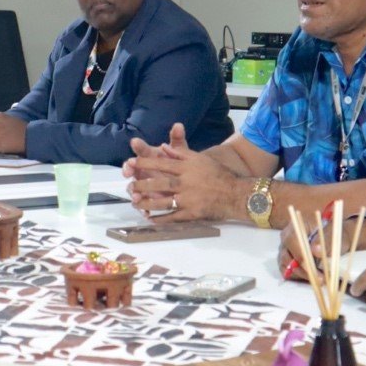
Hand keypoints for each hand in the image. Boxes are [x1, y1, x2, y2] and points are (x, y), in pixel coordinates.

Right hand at [120, 127, 181, 211]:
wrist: (188, 180)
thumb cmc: (181, 163)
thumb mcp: (181, 151)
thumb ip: (178, 139)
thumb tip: (178, 125)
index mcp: (150, 157)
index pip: (141, 150)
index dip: (137, 147)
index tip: (135, 142)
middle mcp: (144, 171)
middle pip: (132, 170)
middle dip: (128, 170)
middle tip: (128, 172)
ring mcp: (145, 186)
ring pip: (135, 189)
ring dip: (134, 192)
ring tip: (136, 196)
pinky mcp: (149, 199)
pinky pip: (144, 205)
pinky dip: (144, 209)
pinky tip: (145, 213)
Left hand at [123, 123, 237, 221]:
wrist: (236, 193)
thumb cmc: (219, 174)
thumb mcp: (200, 159)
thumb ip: (180, 153)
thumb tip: (163, 147)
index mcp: (187, 168)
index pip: (162, 164)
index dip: (145, 164)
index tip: (131, 163)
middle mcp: (186, 183)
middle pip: (160, 183)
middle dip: (142, 184)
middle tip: (128, 186)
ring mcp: (189, 199)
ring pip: (164, 201)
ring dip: (147, 203)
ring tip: (135, 203)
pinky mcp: (192, 213)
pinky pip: (173, 217)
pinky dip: (161, 219)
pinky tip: (150, 218)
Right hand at [278, 215, 365, 279]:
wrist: (336, 239)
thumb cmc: (334, 234)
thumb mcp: (335, 234)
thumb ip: (326, 240)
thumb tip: (315, 250)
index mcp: (297, 225)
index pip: (292, 240)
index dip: (300, 254)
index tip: (312, 266)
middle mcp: (287, 238)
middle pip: (286, 255)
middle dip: (302, 270)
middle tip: (320, 279)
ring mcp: (286, 250)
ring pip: (286, 266)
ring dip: (302, 275)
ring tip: (320, 280)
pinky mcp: (289, 261)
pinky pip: (288, 272)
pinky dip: (299, 277)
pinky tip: (313, 279)